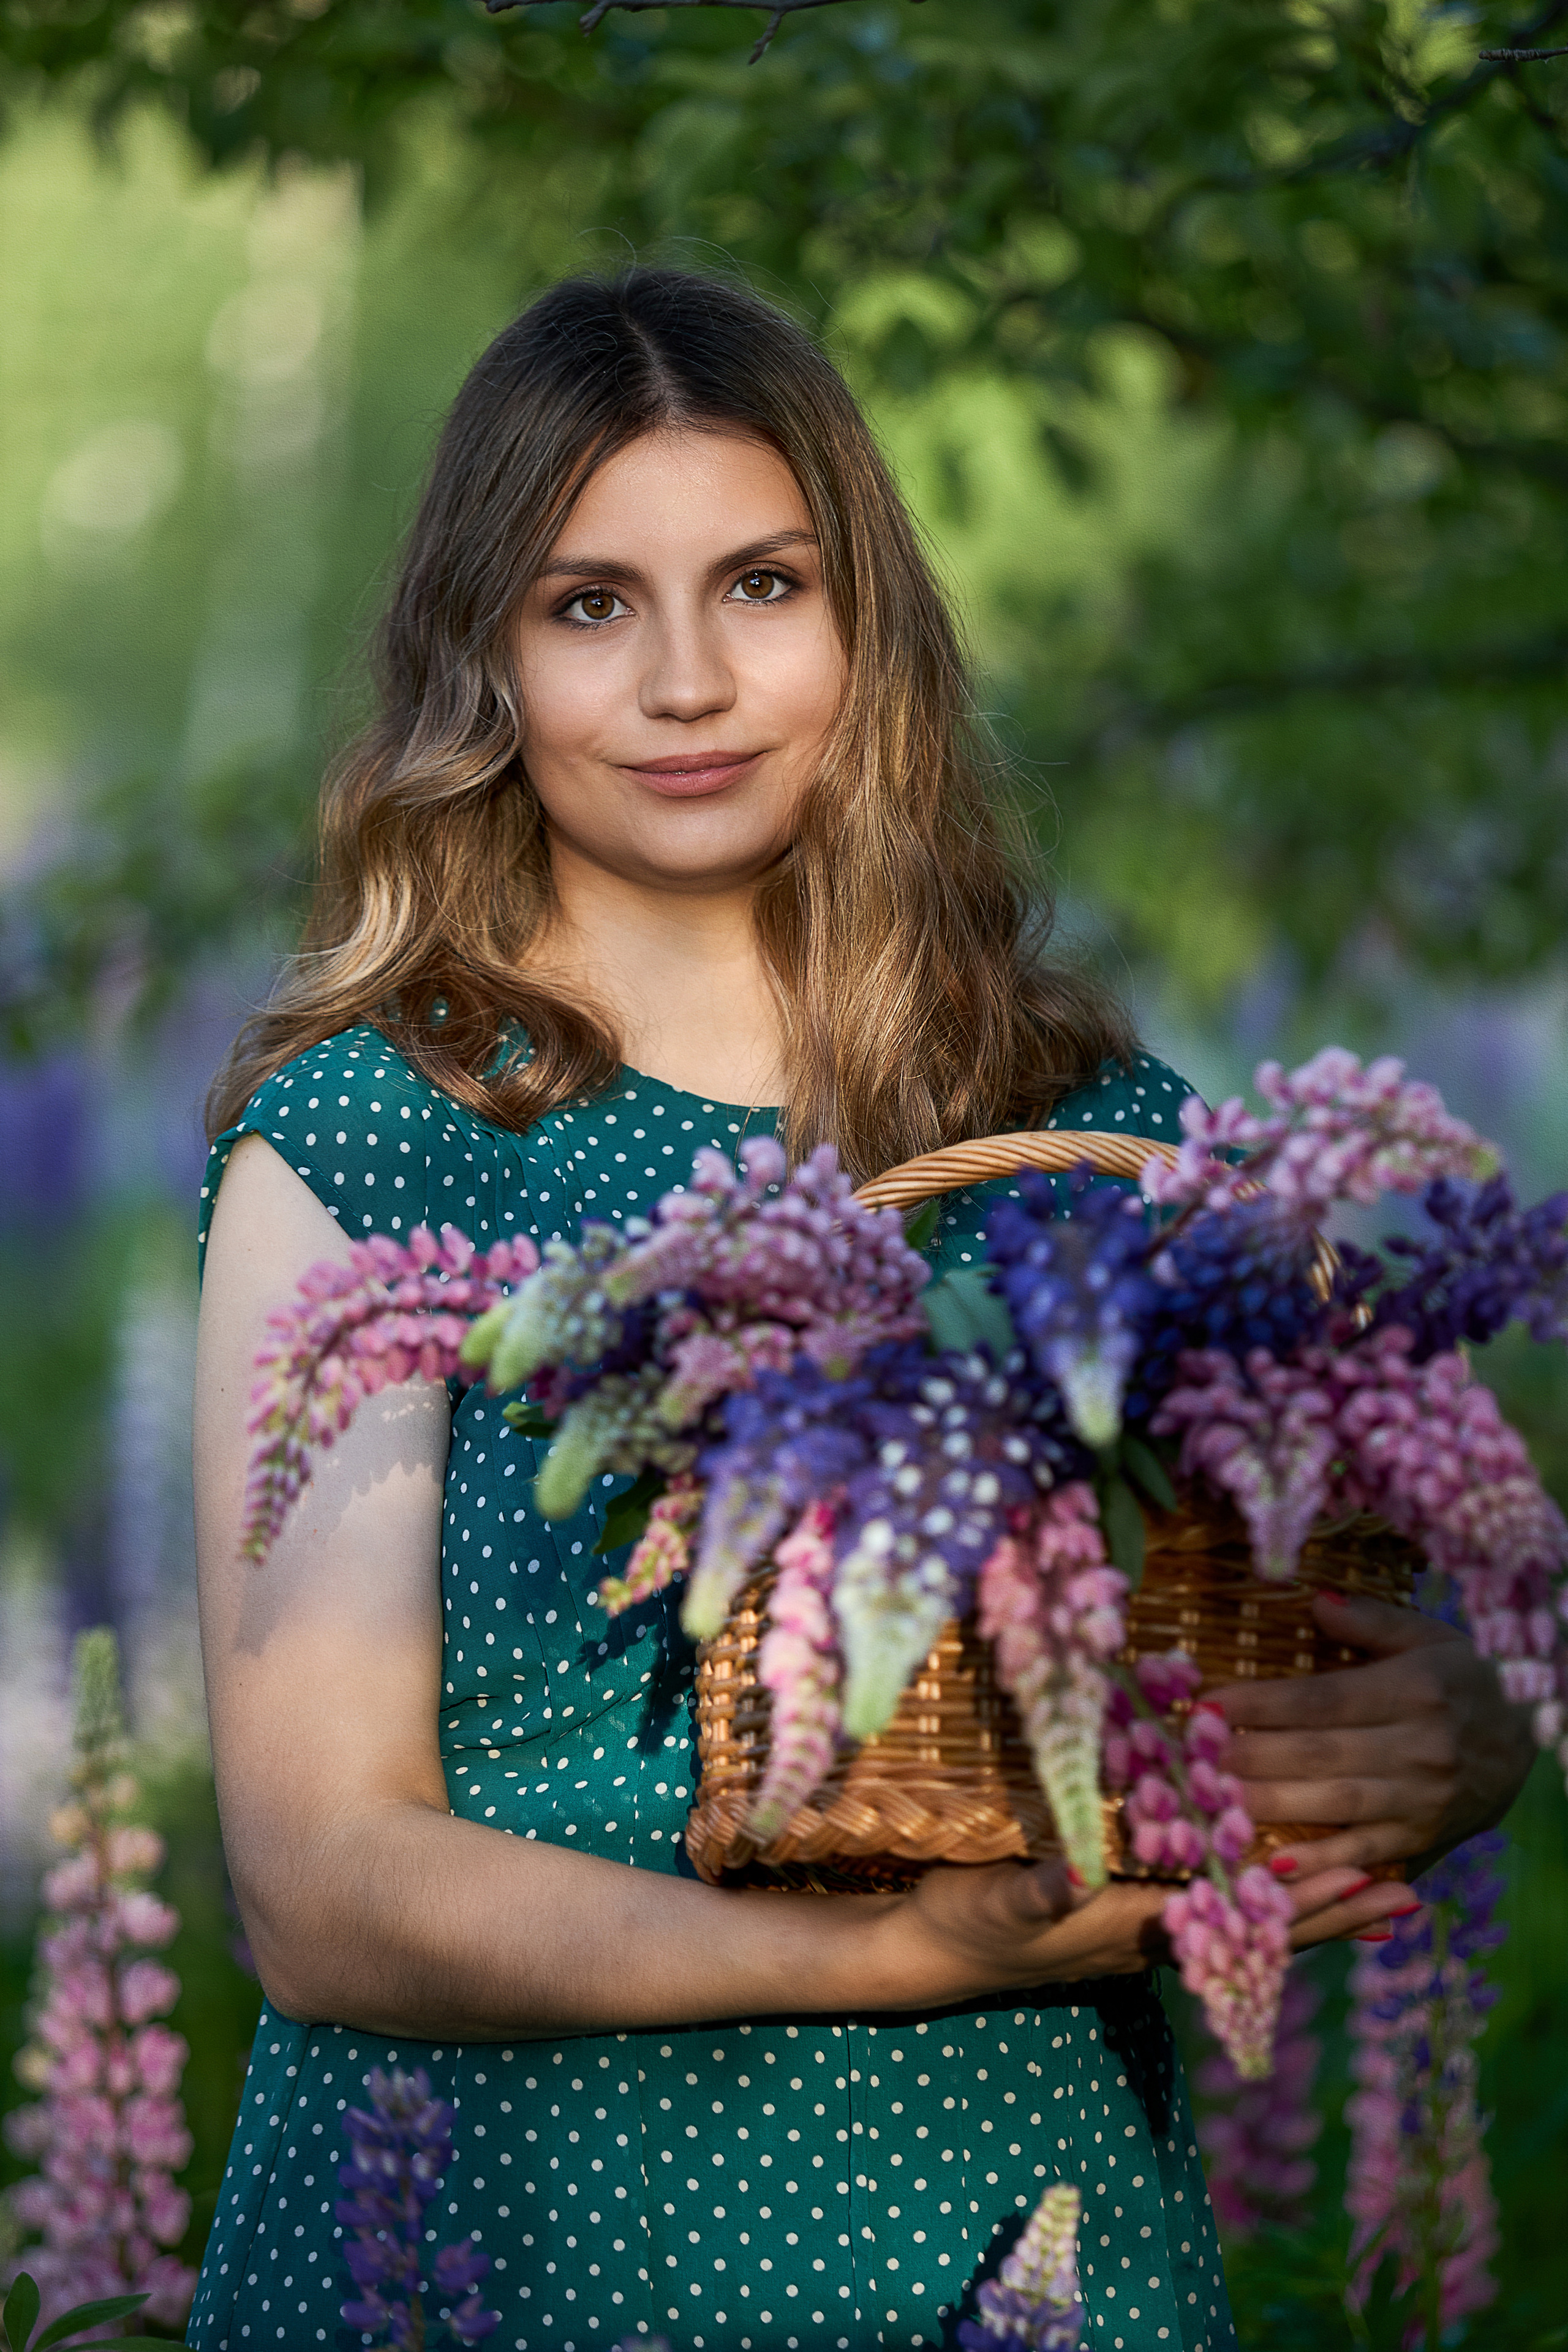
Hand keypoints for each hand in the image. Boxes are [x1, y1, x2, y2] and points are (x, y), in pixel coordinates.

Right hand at [872, 1846, 1408, 2004]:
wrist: (935, 1955)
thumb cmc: (966, 1922)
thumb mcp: (996, 1901)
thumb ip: (1040, 1890)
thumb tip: (1082, 1876)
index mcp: (1137, 1926)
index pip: (1240, 1917)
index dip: (1304, 1901)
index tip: (1365, 1881)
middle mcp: (1156, 1936)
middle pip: (1264, 1930)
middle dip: (1335, 1909)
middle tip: (1406, 1893)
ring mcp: (1146, 1930)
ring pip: (1247, 1923)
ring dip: (1310, 1906)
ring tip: (1372, 1888)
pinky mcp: (1129, 1917)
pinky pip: (1214, 1912)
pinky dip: (1260, 1900)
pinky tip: (1285, 1885)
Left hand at [1210, 1590, 1537, 1893]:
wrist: (1539, 1735)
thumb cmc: (1468, 1676)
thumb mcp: (1430, 1636)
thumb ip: (1371, 1620)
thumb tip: (1314, 1601)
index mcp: (1415, 1689)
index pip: (1322, 1700)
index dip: (1261, 1704)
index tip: (1206, 1704)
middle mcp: (1420, 1746)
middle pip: (1318, 1756)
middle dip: (1247, 1757)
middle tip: (1186, 1757)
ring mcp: (1423, 1799)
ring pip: (1333, 1807)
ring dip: (1267, 1807)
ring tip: (1208, 1803)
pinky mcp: (1424, 1837)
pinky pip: (1365, 1855)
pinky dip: (1319, 1866)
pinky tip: (1271, 1866)